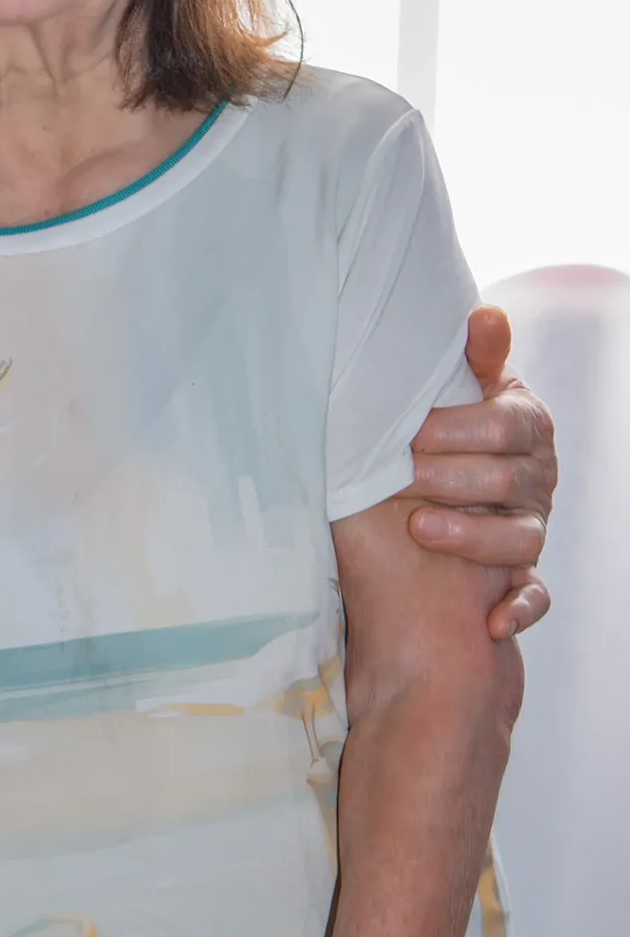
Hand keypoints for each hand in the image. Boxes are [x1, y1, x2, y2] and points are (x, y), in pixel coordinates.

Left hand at [407, 305, 556, 638]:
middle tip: (401, 475)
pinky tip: (495, 621)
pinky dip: (520, 609)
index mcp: (523, 429)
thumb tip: (485, 315)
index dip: (460, 427)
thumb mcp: (450, 401)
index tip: (412, 431)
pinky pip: (536, 597)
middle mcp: (536, 479)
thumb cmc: (437, 440)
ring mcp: (531, 531)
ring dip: (472, 536)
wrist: (430, 511)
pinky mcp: (522, 579)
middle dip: (453, 477)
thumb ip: (469, 363)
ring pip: (520, 538)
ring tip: (420, 528)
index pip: (507, 425)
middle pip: (509, 479)